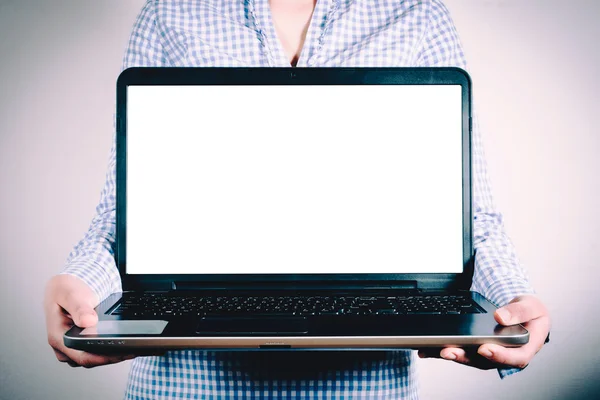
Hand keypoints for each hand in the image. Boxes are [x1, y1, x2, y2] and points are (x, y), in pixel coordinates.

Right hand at [44, 274, 134, 367]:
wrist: (67, 284)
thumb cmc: (65, 289)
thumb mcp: (72, 295)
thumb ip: (80, 309)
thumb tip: (88, 322)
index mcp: (58, 337)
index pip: (83, 357)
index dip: (104, 358)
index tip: (122, 352)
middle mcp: (63, 346)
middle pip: (90, 360)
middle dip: (112, 356)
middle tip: (133, 349)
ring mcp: (72, 346)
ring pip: (94, 357)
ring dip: (112, 354)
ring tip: (132, 347)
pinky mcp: (81, 343)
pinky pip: (96, 350)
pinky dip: (110, 348)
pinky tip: (124, 343)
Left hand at [418, 295, 549, 369]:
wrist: (524, 313)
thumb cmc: (530, 313)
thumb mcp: (531, 306)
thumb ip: (518, 312)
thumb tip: (500, 318)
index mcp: (525, 348)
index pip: (515, 357)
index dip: (499, 356)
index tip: (484, 348)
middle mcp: (506, 355)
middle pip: (486, 361)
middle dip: (466, 357)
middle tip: (449, 351)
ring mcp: (491, 354)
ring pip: (471, 358)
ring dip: (454, 355)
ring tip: (437, 350)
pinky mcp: (477, 350)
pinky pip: (462, 351)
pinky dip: (444, 351)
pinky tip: (429, 349)